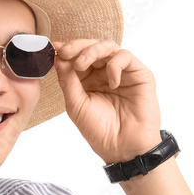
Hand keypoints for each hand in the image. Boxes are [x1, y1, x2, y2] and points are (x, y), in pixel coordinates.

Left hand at [51, 39, 161, 164]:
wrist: (122, 148)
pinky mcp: (139, 74)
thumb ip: (67, 80)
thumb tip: (57, 57)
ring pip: (108, 46)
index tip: (54, 49)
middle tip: (66, 51)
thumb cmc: (100, 131)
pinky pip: (125, 56)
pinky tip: (111, 83)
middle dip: (77, 46)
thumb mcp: (76, 104)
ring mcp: (122, 72)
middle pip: (92, 47)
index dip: (66, 50)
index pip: (77, 57)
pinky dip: (114, 65)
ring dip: (92, 51)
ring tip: (81, 64)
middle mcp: (104, 73)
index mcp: (87, 80)